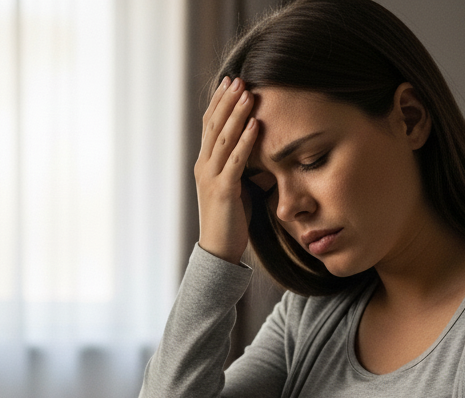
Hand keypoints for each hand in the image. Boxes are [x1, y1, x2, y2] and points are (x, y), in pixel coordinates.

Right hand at [194, 76, 258, 264]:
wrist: (218, 251)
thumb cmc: (231, 221)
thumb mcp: (237, 188)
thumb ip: (242, 168)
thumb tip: (261, 151)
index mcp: (205, 164)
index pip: (210, 126)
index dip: (219, 103)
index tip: (230, 82)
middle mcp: (204, 167)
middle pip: (214, 126)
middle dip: (227, 101)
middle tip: (238, 79)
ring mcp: (212, 178)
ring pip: (223, 139)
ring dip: (236, 114)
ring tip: (248, 93)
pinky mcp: (224, 191)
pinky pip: (235, 161)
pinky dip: (245, 141)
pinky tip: (255, 125)